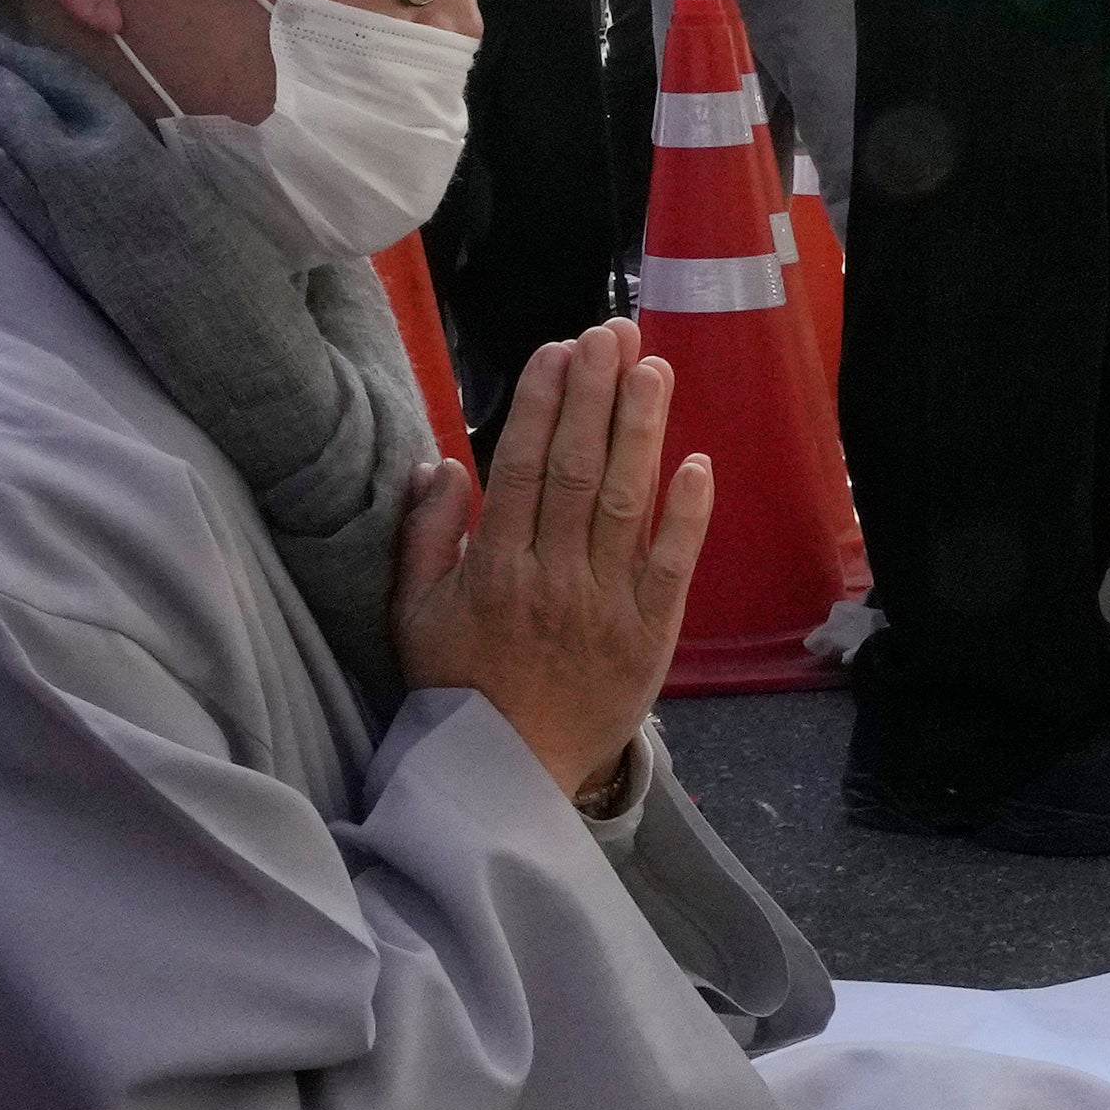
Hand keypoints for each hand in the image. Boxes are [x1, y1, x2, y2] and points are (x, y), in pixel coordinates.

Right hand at [394, 324, 715, 808]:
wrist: (507, 776)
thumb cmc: (458, 685)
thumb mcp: (412, 614)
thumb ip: (423, 535)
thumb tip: (444, 460)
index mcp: (491, 569)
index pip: (523, 467)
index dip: (544, 403)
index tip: (560, 350)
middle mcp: (551, 579)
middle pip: (579, 471)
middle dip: (597, 395)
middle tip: (613, 334)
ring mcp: (605, 607)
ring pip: (627, 504)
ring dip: (642, 431)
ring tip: (654, 370)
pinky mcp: (649, 636)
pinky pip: (672, 566)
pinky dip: (687, 515)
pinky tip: (697, 461)